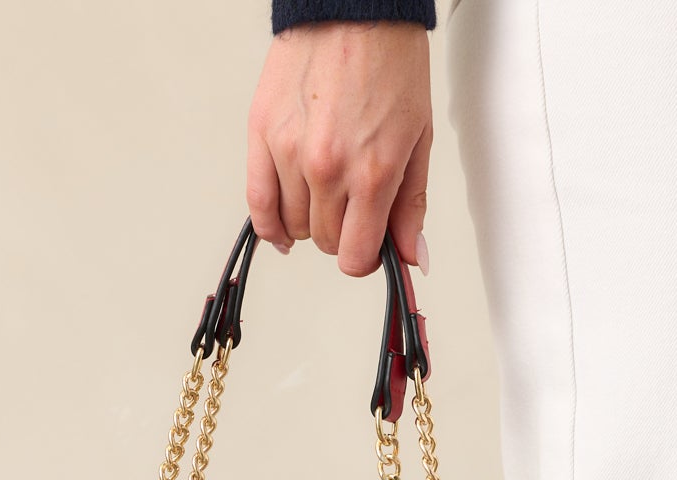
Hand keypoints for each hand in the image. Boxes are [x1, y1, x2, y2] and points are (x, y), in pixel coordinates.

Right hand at [247, 23, 431, 277]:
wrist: (353, 9)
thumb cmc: (389, 63)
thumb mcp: (419, 138)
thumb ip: (411, 205)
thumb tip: (410, 258)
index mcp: (372, 172)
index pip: (355, 256)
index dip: (364, 258)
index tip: (367, 246)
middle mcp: (328, 168)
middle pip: (324, 242)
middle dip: (340, 232)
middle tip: (351, 204)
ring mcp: (290, 153)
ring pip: (293, 226)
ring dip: (309, 219)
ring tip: (324, 189)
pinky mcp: (262, 134)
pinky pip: (258, 205)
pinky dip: (269, 225)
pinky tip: (282, 229)